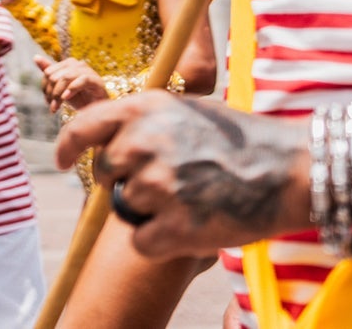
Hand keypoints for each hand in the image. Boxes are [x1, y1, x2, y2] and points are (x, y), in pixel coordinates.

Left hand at [35, 56, 109, 111]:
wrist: (97, 110)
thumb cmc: (80, 97)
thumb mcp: (61, 87)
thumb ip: (49, 71)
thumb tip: (36, 57)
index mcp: (69, 64)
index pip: (48, 72)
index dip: (45, 88)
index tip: (47, 101)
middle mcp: (78, 64)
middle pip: (55, 76)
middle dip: (51, 93)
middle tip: (52, 107)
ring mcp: (88, 71)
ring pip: (66, 77)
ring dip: (58, 94)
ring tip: (56, 107)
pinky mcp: (97, 80)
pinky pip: (82, 80)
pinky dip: (72, 89)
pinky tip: (66, 98)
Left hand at [55, 92, 309, 257]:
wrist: (293, 171)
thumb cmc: (244, 140)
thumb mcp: (189, 110)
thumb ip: (147, 121)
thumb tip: (113, 137)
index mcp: (144, 109)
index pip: (83, 127)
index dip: (66, 146)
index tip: (59, 160)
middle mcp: (143, 143)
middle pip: (106, 173)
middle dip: (128, 180)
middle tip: (172, 180)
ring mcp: (157, 185)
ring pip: (128, 208)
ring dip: (153, 210)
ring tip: (195, 197)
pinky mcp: (174, 226)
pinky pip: (142, 242)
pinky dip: (161, 242)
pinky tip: (193, 225)